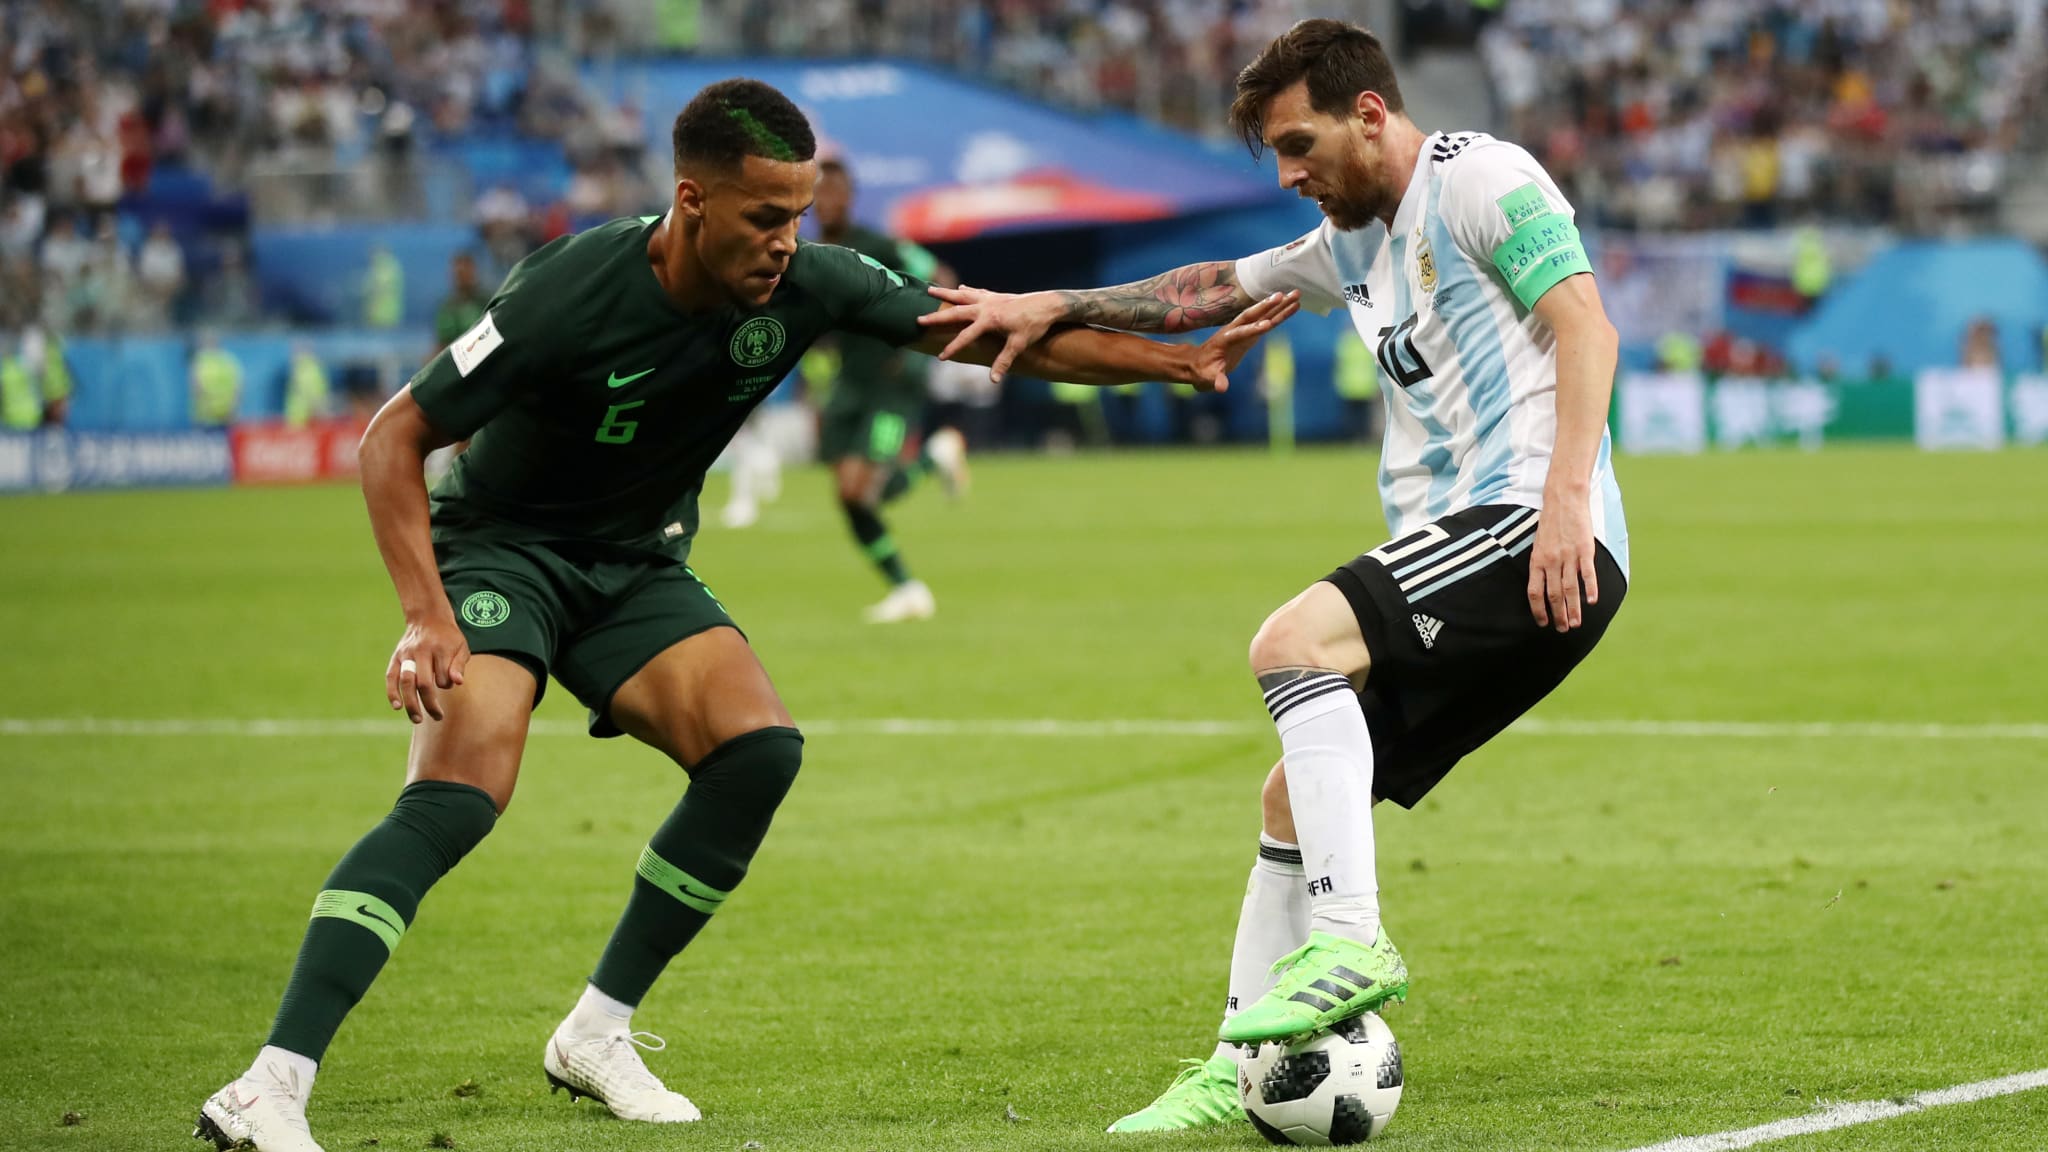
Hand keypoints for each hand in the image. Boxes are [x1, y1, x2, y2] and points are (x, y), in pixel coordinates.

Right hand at [386, 614, 469, 723]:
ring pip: (406, 682)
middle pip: (423, 683)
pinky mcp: (396, 657)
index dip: (446, 684)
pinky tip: (397, 706)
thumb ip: (459, 664)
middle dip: (430, 703)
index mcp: (440, 649)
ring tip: (417, 719)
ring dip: (411, 703)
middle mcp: (421, 652)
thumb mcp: (461, 647)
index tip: (448, 683)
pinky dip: (392, 692)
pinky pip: (391, 677)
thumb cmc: (449, 637)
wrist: (428, 618)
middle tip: (438, 717)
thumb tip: (457, 683)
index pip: (443, 676)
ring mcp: (406, 655)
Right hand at [919, 285, 1065, 383]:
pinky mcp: (996, 296)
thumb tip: (993, 379)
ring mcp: (990, 299)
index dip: (952, 348)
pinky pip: (977, 293)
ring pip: (962, 296)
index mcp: (989, 320)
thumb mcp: (1019, 345)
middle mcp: (985, 307)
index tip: (940, 358)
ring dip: (945, 294)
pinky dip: (967, 292)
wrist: (1048, 304)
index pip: (966, 337)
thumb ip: (1003, 361)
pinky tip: (961, 289)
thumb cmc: (1034, 325)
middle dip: (937, 317)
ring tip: (929, 290)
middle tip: (919, 319)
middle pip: (956, 312)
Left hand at [1185, 291, 1299, 391]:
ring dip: (1279, 305)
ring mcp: (1244, 329)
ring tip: (1296, 294)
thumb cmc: (1203, 371)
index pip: (1239, 333)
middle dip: (1268, 306)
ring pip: (1263, 314)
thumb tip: (1221, 388)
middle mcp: (1235, 330)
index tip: (1267, 325)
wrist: (1199, 363)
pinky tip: (1293, 306)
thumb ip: (1215, 380)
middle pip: (1253, 316)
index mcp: (1224, 340)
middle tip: (1284, 295)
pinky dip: (1281, 313)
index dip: (1252, 330)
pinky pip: (1269, 320)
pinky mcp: (1252, 333)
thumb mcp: (1207, 378)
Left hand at [1526, 494, 1597, 630]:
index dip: (1538, 610)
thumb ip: (1541, 565)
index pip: (1534, 592)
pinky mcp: (1584, 549)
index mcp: (1537, 560)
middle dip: (1558, 615)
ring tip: (1576, 623)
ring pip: (1570, 589)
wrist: (1564, 499)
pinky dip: (1590, 589)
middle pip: (1554, 595)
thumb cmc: (1551, 523)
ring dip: (1573, 609)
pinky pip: (1587, 573)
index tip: (1543, 623)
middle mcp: (1551, 561)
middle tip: (1563, 629)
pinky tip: (1592, 602)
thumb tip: (1543, 586)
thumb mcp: (1538, 544)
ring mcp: (1568, 556)